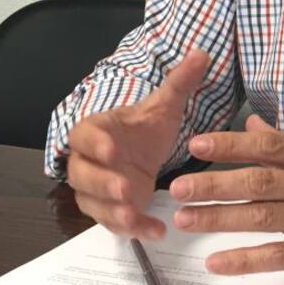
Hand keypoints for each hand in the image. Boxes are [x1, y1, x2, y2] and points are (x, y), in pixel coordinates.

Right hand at [65, 50, 208, 240]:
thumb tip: (201, 53)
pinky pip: (113, 223)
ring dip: (112, 212)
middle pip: (82, 174)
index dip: (95, 143)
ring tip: (133, 216)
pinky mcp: (109, 210)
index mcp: (95, 130)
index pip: (84, 135)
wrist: (141, 151)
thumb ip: (178, 82)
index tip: (113, 150)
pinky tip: (155, 231)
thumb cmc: (145, 128)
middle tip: (125, 188)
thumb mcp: (164, 106)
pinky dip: (132, 229)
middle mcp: (88, 161)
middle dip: (102, 183)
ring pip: (93, 203)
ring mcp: (96, 189)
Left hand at [168, 115, 283, 283]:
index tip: (198, 144)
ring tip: (184, 219)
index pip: (269, 145)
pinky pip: (278, 256)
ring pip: (263, 217)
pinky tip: (216, 261)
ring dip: (220, 218)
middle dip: (215, 184)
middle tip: (177, 188)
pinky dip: (245, 260)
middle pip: (259, 181)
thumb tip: (253, 122)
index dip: (232, 144)